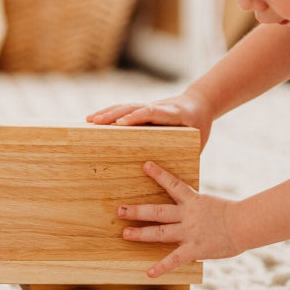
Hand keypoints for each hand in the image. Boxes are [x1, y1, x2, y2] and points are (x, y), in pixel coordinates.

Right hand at [87, 90, 213, 146]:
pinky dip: (110, 112)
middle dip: (114, 114)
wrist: (200, 103)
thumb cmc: (200, 126)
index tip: (122, 123)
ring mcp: (149, 105)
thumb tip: (182, 185)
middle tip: (96, 122)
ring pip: (126, 106)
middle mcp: (158, 107)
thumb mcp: (199, 140)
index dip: (137, 116)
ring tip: (90, 120)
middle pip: (134, 107)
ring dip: (108, 112)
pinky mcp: (143, 107)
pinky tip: (96, 119)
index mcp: (173, 114)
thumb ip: (188, 156)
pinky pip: (125, 109)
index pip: (153, 112)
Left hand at [118, 160, 237, 277]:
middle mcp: (188, 215)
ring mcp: (190, 232)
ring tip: (125, 233)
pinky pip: (175, 259)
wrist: (246, 225)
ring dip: (142, 233)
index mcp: (193, 200)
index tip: (145, 165)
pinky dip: (161, 267)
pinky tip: (148, 272)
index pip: (173, 184)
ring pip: (161, 232)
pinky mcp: (195, 249)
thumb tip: (187, 202)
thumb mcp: (211, 203)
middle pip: (158, 211)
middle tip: (120, 209)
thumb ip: (196, 204)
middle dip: (137, 211)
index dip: (158, 174)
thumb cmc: (232, 214)